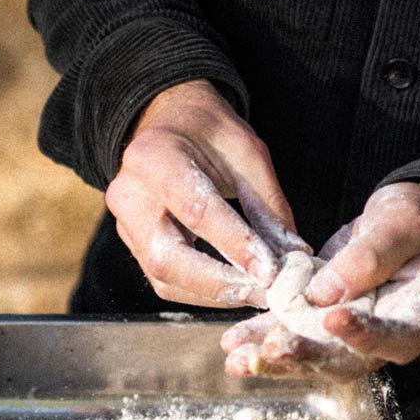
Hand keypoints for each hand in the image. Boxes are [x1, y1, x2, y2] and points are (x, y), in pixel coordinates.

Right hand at [107, 80, 309, 307]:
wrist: (166, 125)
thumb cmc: (207, 132)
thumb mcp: (246, 152)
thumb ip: (267, 203)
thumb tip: (293, 255)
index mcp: (154, 157)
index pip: (195, 209)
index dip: (235, 243)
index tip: (271, 269)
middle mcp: (129, 195)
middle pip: (167, 257)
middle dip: (220, 283)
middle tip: (264, 293)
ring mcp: (126, 225)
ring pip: (164, 278)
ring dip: (214, 294)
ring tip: (257, 294)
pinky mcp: (134, 245)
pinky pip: (165, 282)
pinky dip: (203, 292)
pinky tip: (235, 289)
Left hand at [221, 181, 419, 378]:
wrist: (412, 222)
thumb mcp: (406, 221)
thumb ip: (373, 254)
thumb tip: (324, 293)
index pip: (397, 336)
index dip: (366, 335)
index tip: (333, 320)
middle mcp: (387, 335)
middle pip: (347, 360)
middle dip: (304, 358)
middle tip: (266, 352)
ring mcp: (353, 332)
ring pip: (315, 356)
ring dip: (275, 358)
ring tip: (238, 358)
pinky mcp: (324, 320)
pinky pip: (295, 333)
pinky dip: (265, 337)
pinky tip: (236, 341)